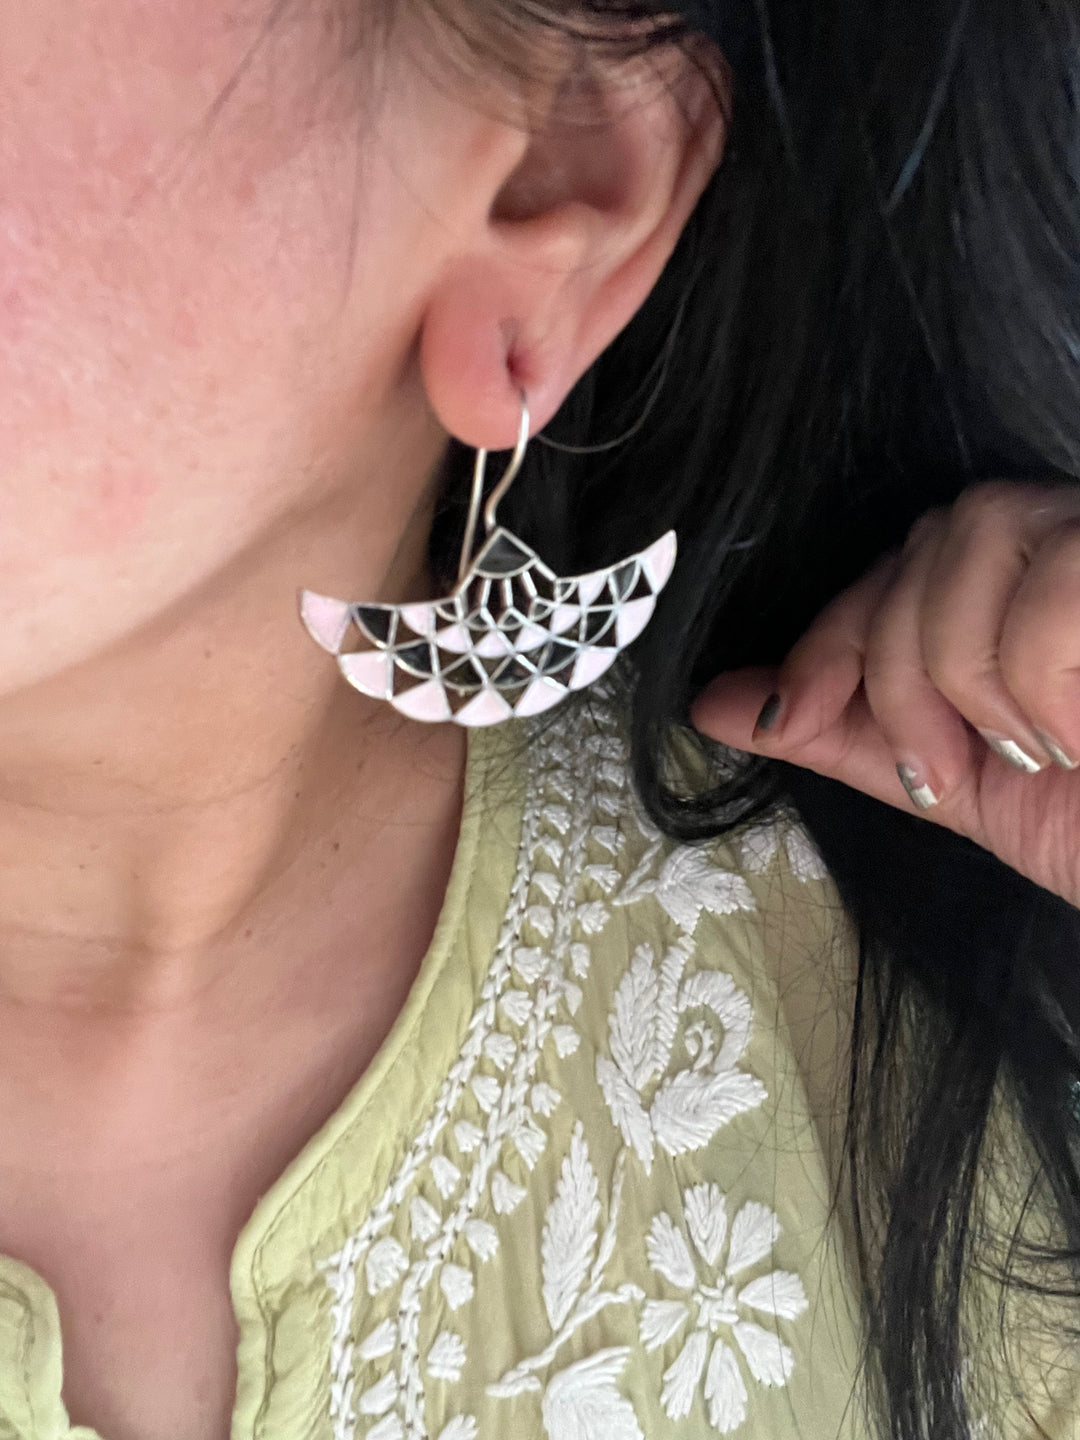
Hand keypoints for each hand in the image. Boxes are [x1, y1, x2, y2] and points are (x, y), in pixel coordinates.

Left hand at [691, 480, 1079, 907]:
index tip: (781, 714)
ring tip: (1050, 750)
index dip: (826, 636)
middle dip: (900, 674)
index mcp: (1022, 584)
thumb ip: (843, 732)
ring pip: (972, 536)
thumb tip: (712, 700)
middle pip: (920, 542)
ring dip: (976, 679)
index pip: (894, 561)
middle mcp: (1072, 537)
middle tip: (957, 768)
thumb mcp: (959, 782)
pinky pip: (1055, 587)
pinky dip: (1049, 682)